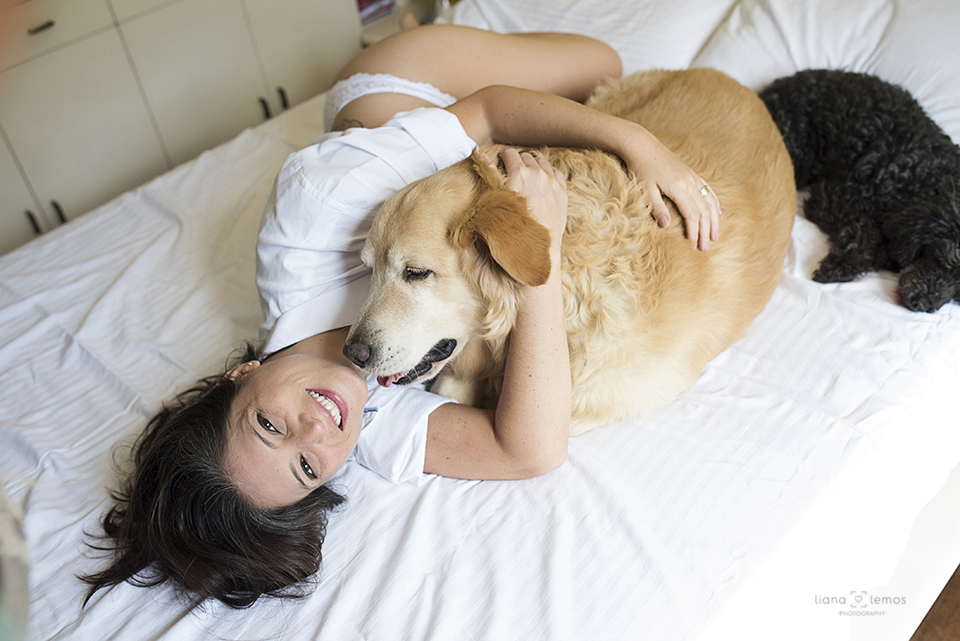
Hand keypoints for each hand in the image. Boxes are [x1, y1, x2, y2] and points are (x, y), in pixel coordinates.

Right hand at [497, 148, 568, 252]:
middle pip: (526, 156)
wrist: (535, 251)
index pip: (509, 153)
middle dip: (518, 163)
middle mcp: (538, 174)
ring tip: (528, 181)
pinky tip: (542, 185)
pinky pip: (555, 173)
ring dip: (534, 168)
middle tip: (512, 176)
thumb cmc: (510, 230)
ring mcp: (552, 182)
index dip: (503, 158)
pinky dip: (548, 175)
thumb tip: (480, 152)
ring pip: (542, 163)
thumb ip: (489, 173)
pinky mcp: (562, 192)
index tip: (501, 165)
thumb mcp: (495, 201)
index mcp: (519, 174)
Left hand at [622, 130, 721, 250]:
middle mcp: (690, 182)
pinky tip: (718, 214)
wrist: (642, 145)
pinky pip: (708, 190)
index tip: (694, 246)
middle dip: (706, 231)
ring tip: (715, 236)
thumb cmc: (640, 168)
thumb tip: (666, 226)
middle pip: (703, 211)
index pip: (692, 215)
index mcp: (679, 187)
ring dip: (713, 221)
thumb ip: (656, 207)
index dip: (694, 232)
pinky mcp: (691, 174)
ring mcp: (693, 177)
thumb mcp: (644, 189)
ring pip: (709, 202)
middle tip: (706, 249)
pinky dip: (714, 204)